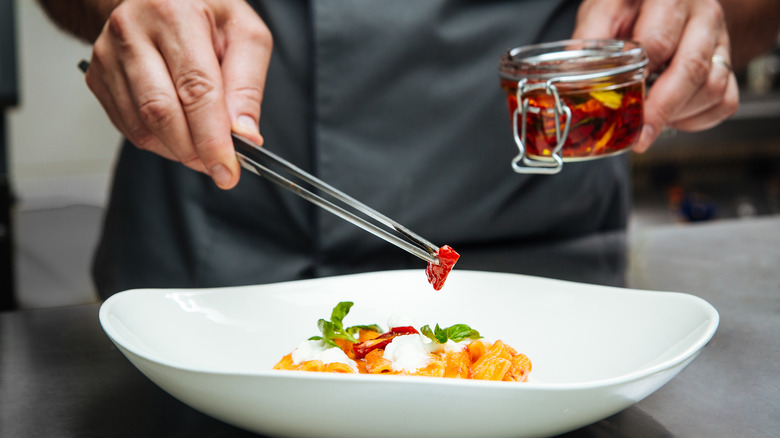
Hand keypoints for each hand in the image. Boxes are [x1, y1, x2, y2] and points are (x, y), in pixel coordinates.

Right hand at [85, 0, 271, 188]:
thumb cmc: (206, 14)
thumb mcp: (245, 37)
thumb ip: (247, 87)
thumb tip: (244, 135)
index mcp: (175, 13)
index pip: (195, 88)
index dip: (212, 137)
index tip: (228, 168)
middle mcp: (133, 31)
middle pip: (162, 112)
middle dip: (194, 151)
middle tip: (218, 166)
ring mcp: (108, 55)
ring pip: (142, 126)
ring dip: (178, 150)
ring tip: (203, 146)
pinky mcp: (98, 77)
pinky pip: (130, 128)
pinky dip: (160, 142)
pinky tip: (180, 132)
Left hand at [572, 0, 738, 151]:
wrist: (664, 1)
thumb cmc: (631, 5)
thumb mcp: (604, 9)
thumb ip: (590, 38)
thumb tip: (572, 74)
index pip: (658, 42)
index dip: (639, 79)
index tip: (624, 105)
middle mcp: (702, 16)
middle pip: (691, 68)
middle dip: (662, 110)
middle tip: (640, 136)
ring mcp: (719, 40)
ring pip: (712, 88)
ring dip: (678, 114)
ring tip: (650, 121)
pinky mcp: (728, 63)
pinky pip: (724, 102)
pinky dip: (696, 119)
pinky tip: (672, 117)